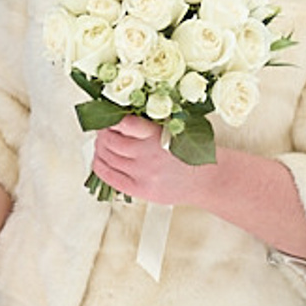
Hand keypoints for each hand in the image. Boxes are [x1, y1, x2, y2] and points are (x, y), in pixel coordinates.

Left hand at [90, 117, 210, 208]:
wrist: (207, 180)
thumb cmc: (190, 153)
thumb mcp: (174, 130)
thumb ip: (149, 127)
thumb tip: (118, 119)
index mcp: (159, 134)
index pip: (126, 123)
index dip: (111, 120)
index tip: (107, 116)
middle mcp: (149, 153)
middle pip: (111, 141)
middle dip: (102, 134)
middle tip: (101, 131)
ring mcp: (144, 173)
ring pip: (108, 157)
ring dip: (99, 149)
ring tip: (100, 144)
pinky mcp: (141, 189)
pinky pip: (110, 177)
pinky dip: (100, 167)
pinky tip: (99, 161)